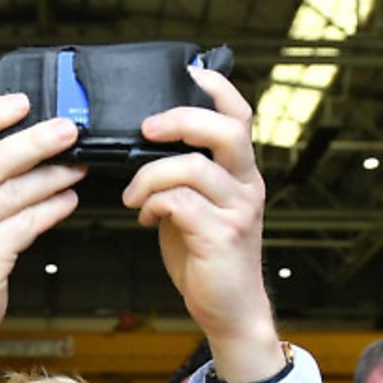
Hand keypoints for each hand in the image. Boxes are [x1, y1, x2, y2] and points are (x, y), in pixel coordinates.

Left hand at [122, 68, 282, 382]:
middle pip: (226, 129)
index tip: (187, 72)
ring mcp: (238, 209)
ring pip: (192, 167)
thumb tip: (142, 148)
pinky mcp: (222, 235)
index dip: (215, 88)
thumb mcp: (197, 208)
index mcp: (242, 172)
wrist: (230, 311)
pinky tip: (145, 218)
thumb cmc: (208, 259)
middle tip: (146, 129)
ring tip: (134, 197)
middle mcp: (248, 185)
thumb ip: (182, 177)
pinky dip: (153, 204)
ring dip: (150, 176)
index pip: (239, 115)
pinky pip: (179, 202)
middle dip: (181, 119)